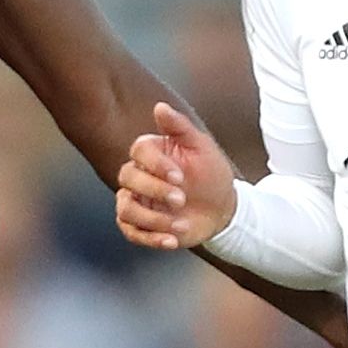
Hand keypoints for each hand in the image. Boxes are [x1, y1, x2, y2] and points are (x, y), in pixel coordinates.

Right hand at [114, 103, 239, 251]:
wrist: (222, 209)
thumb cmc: (211, 174)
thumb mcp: (202, 148)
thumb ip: (179, 127)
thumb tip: (159, 107)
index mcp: (151, 153)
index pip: (138, 151)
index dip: (155, 164)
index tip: (179, 176)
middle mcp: (138, 176)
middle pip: (126, 178)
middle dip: (154, 191)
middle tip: (182, 199)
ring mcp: (136, 202)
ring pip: (125, 209)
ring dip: (152, 218)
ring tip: (180, 223)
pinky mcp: (140, 226)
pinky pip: (131, 232)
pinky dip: (150, 239)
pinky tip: (172, 240)